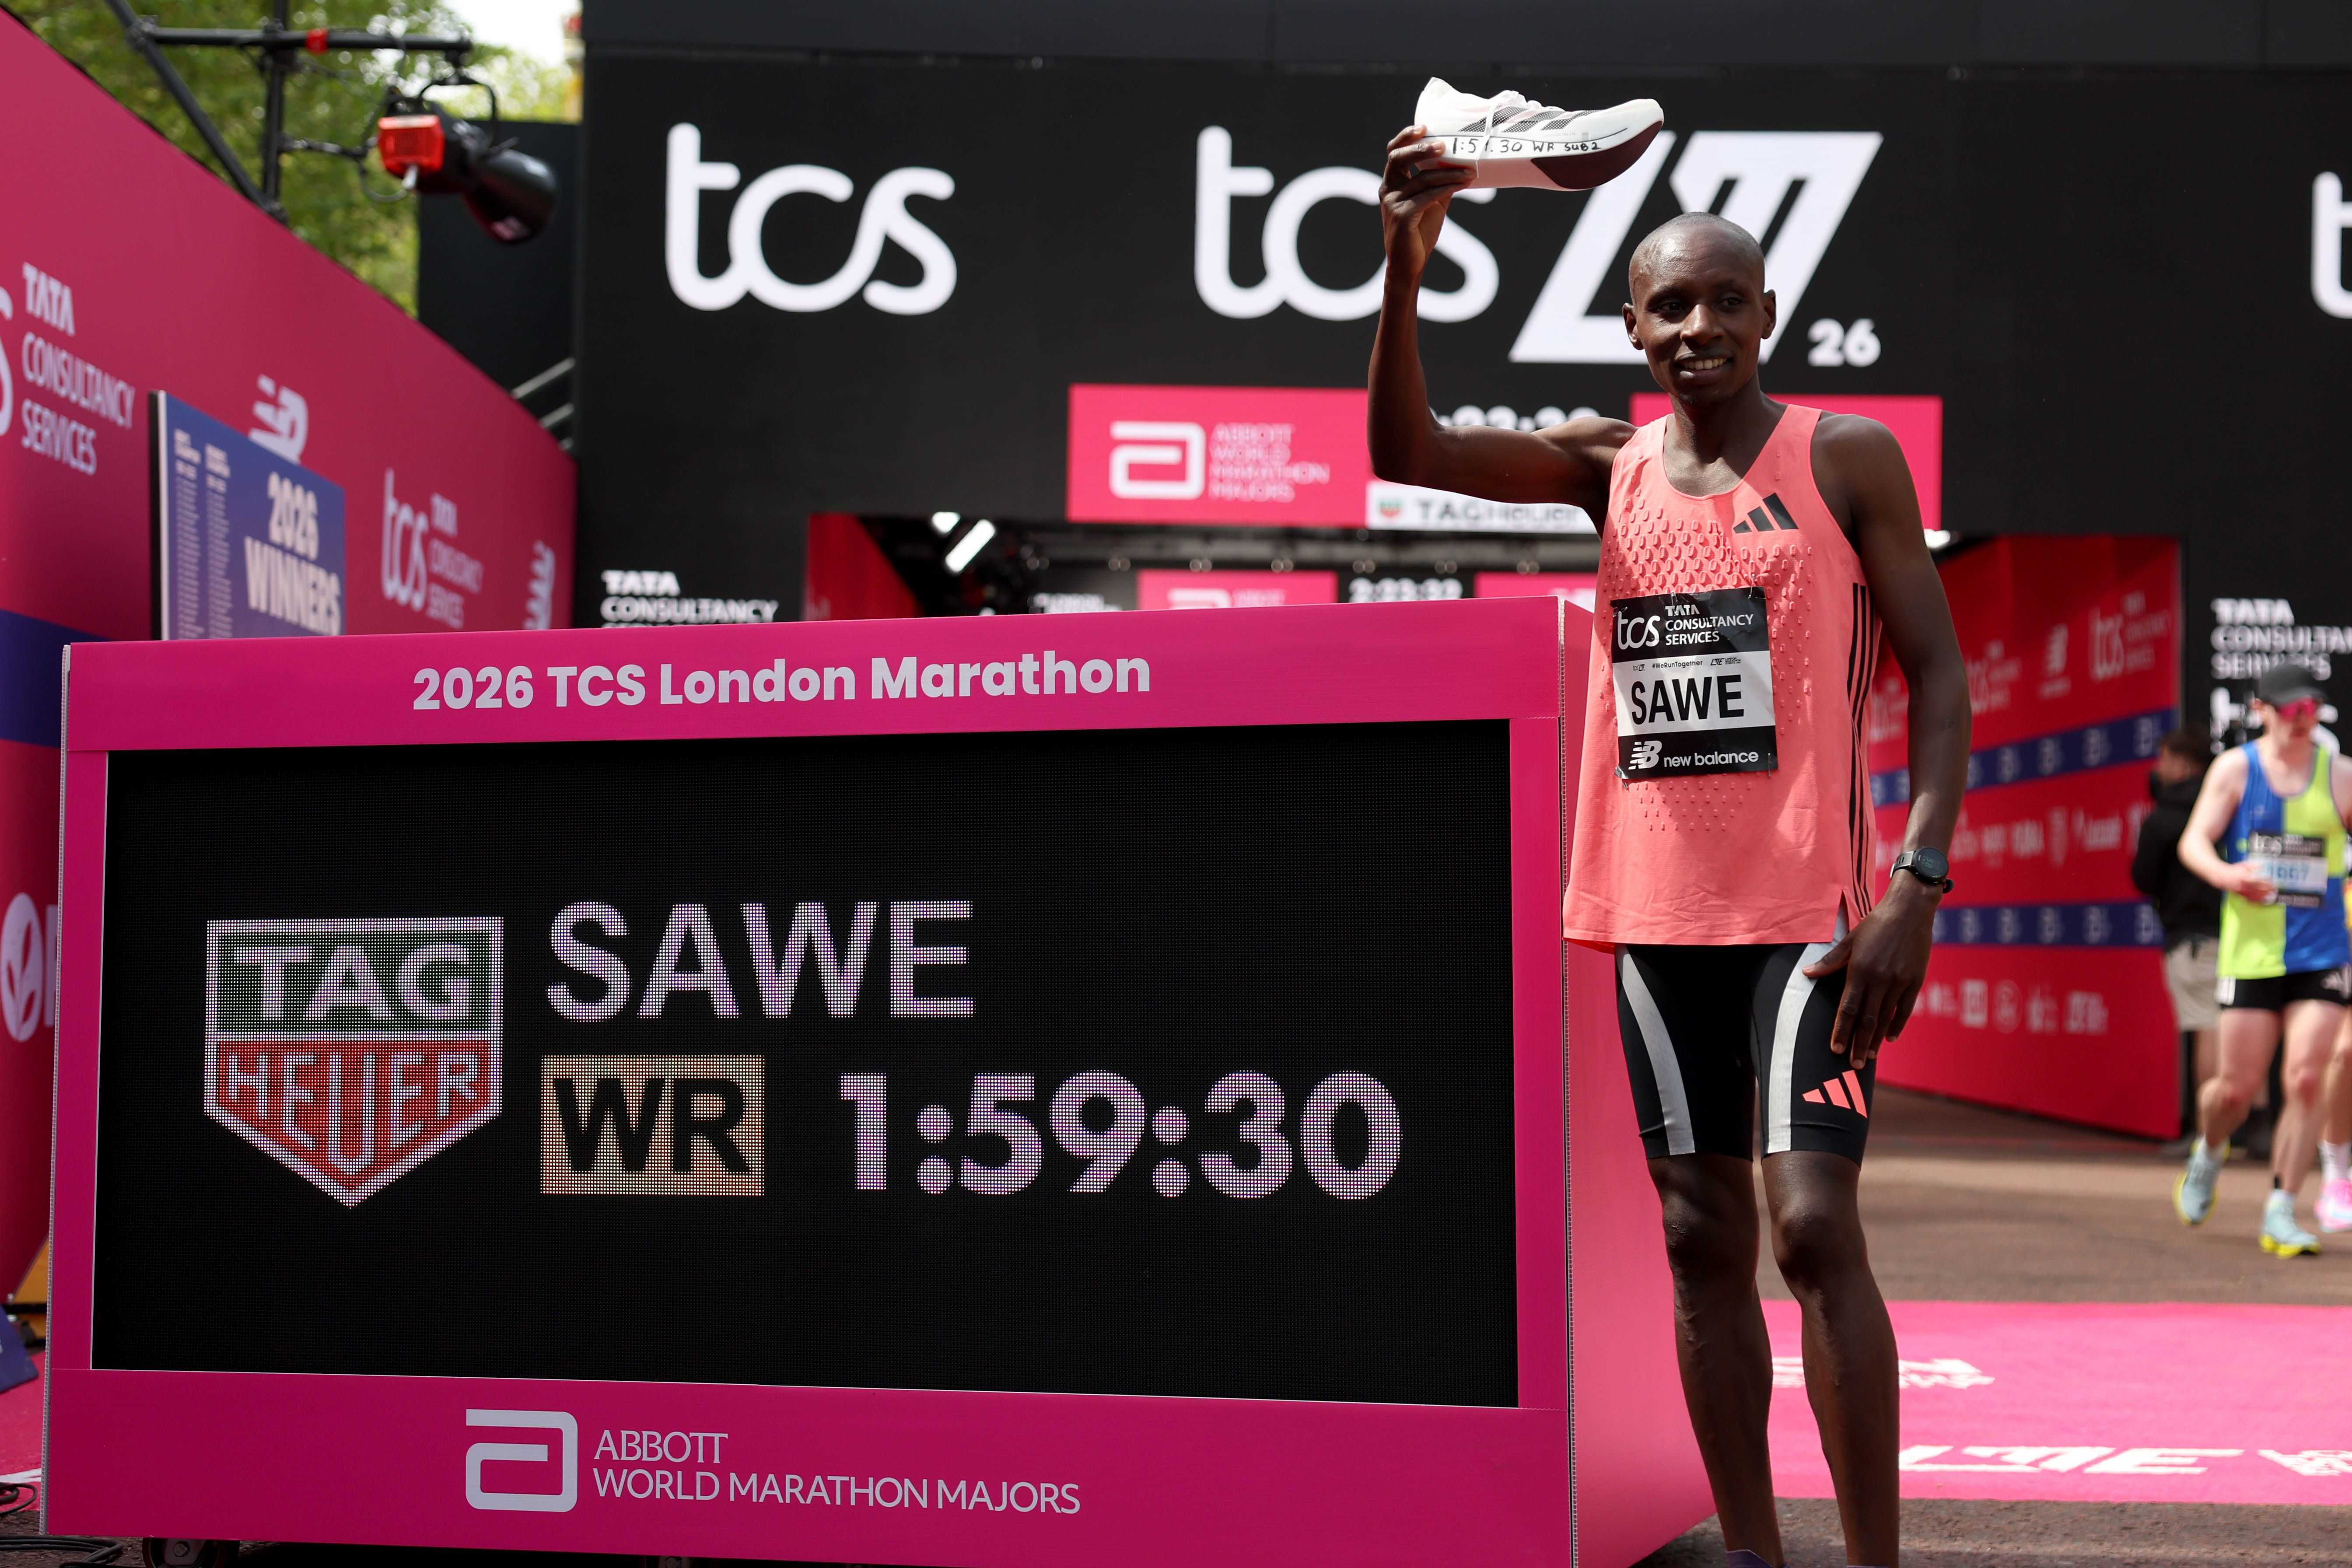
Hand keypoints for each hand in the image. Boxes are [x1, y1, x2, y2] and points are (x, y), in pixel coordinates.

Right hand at [1380, 125, 1473, 279]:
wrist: (1409, 265)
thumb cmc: (1418, 233)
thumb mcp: (1431, 203)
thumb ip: (1438, 184)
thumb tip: (1459, 166)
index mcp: (1392, 184)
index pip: (1394, 153)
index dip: (1406, 137)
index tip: (1424, 127)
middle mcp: (1388, 190)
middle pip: (1398, 158)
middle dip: (1421, 148)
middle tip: (1444, 145)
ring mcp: (1393, 203)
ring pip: (1422, 179)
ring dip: (1449, 173)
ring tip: (1470, 171)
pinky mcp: (1402, 216)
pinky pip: (1428, 196)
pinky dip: (1447, 188)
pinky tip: (1463, 184)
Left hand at [1802, 877, 1938, 1069]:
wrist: (1909, 911)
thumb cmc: (1876, 924)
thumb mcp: (1850, 940)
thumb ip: (1830, 961)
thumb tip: (1807, 974)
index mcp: (1860, 971)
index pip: (1848, 1009)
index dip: (1841, 1031)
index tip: (1834, 1049)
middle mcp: (1880, 980)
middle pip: (1867, 1020)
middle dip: (1858, 1044)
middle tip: (1853, 1065)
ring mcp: (1900, 982)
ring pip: (1886, 1018)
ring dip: (1876, 1040)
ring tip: (1868, 1058)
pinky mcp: (1915, 981)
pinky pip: (1905, 1010)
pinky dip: (1897, 1025)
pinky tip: (1889, 1038)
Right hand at [2222, 863, 2275, 901]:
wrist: (2221, 877)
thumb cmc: (2233, 871)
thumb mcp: (2242, 865)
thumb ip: (2252, 866)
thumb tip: (2262, 866)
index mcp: (2242, 878)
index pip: (2256, 880)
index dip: (2264, 881)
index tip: (2271, 880)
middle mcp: (2242, 886)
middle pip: (2256, 889)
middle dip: (2266, 889)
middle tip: (2274, 888)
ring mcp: (2241, 892)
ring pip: (2254, 896)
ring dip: (2263, 896)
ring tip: (2271, 895)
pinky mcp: (2241, 895)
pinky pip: (2250, 899)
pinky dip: (2257, 900)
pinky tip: (2263, 900)